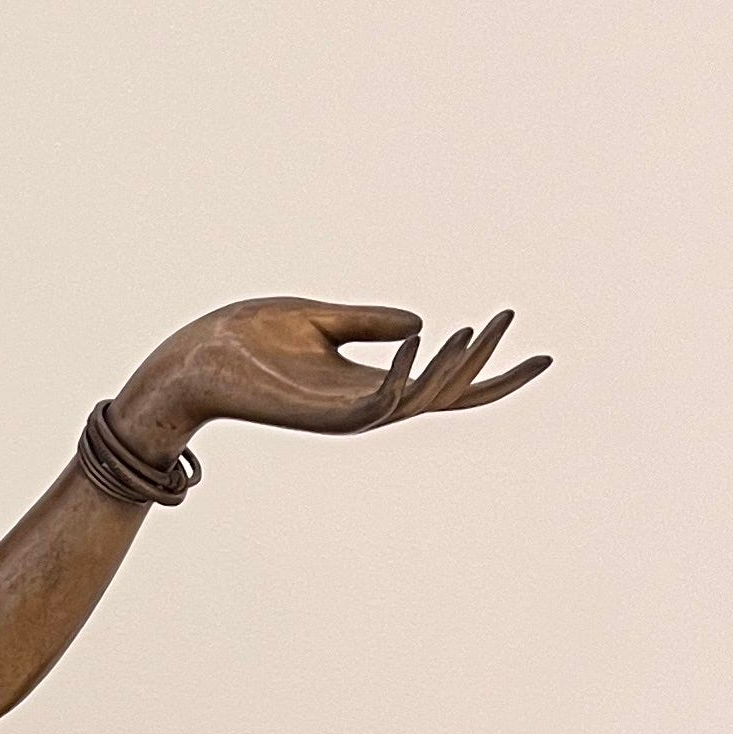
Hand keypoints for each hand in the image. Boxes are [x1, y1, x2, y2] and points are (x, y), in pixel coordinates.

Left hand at [111, 298, 547, 457]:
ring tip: (473, 328)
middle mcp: (366, 405)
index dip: (492, 372)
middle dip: (484, 365)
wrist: (192, 359)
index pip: (446, 387)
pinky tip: (421, 338)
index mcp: (371, 383)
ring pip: (419, 401)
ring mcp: (345, 414)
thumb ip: (369, 323)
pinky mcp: (321, 413)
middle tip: (506, 319)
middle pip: (446, 397)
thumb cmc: (246, 340)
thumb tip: (418, 321)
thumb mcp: (320, 319)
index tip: (540, 353)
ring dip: (451, 366)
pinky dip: (402, 374)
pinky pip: (376, 402)